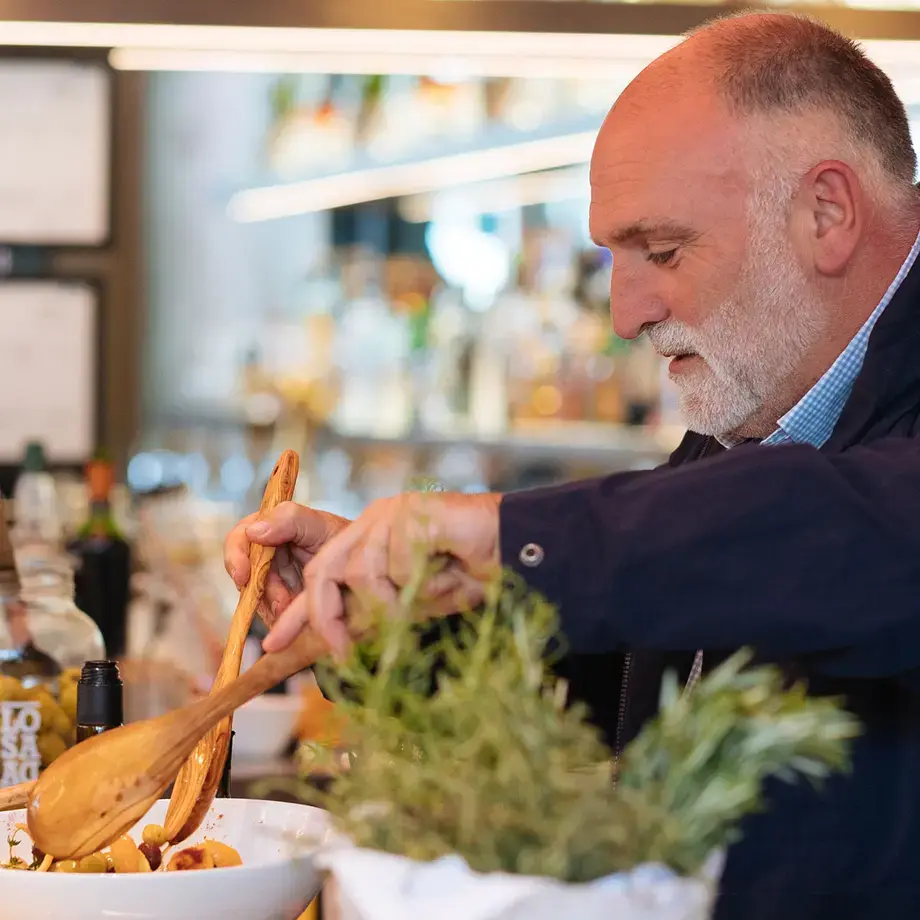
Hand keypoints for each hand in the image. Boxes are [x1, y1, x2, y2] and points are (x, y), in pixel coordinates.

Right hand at [223, 502, 349, 623]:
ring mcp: (273, 579)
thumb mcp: (321, 525)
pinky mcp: (282, 602)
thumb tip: (253, 531)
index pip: (240, 539)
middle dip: (263, 591)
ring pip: (257, 599)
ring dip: (275, 607)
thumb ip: (290, 520)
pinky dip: (282, 620)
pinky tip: (296, 620)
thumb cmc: (345, 540)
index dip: (236, 557)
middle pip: (245, 575)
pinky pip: (271, 615)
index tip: (243, 576)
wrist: (366, 570)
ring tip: (297, 610)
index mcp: (271, 528)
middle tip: (284, 604)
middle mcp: (267, 554)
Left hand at [262, 491, 502, 655]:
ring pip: (359, 571)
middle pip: (325, 569)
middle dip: (323, 616)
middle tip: (337, 653)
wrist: (514, 547)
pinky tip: (445, 576)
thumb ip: (376, 614)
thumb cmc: (468, 574)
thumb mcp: (412, 603)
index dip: (297, 610)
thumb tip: (335, 642)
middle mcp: (375, 521)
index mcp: (370, 538)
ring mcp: (391, 513)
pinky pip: (394, 564)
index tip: (275, 644)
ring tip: (422, 602)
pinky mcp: (409, 513)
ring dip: (388, 603)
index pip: (321, 572)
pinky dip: (416, 584)